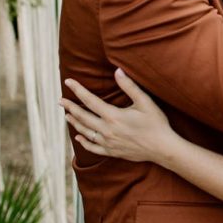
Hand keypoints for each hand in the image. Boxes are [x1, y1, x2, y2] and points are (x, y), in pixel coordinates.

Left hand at [60, 69, 175, 163]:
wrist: (162, 148)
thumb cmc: (156, 123)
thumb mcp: (145, 102)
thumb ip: (129, 86)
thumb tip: (117, 71)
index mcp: (113, 116)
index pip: (89, 100)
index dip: (77, 90)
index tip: (68, 81)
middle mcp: (107, 130)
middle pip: (82, 117)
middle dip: (70, 107)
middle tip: (60, 100)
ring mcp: (108, 143)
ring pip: (85, 132)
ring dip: (74, 122)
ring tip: (67, 115)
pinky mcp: (112, 152)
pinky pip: (93, 147)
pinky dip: (84, 142)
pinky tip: (78, 137)